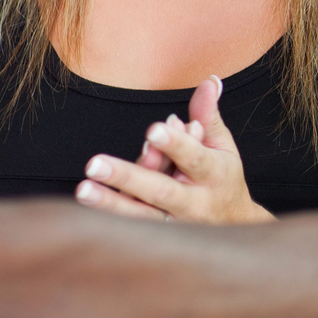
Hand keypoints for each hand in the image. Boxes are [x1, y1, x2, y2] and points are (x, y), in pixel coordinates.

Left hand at [75, 77, 270, 225]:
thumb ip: (208, 115)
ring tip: (84, 190)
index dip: (176, 144)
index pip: (194, 157)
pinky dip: (111, 217)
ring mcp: (175, 223)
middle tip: (95, 164)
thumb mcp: (223, 146)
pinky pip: (133, 229)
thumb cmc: (223, 178)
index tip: (155, 129)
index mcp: (214, 174)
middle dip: (128, 177)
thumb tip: (209, 80)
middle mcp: (194, 202)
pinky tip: (88, 206)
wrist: (233, 228)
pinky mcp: (159, 237)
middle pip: (160, 190)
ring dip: (110, 203)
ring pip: (141, 216)